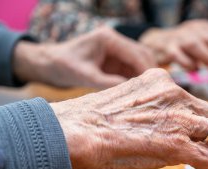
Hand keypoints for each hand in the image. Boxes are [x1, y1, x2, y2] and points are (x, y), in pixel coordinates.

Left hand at [13, 27, 156, 87]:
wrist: (50, 64)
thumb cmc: (63, 66)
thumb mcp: (85, 76)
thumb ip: (108, 83)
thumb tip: (131, 90)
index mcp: (107, 38)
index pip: (134, 53)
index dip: (146, 69)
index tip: (154, 85)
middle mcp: (114, 41)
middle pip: (142, 54)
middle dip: (150, 71)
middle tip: (157, 89)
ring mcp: (116, 50)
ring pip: (140, 61)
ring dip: (145, 75)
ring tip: (151, 92)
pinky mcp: (115, 60)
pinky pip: (132, 68)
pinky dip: (138, 78)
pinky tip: (141, 90)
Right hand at [51, 68, 207, 168]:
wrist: (73, 132)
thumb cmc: (89, 121)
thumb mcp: (127, 101)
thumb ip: (151, 109)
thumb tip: (163, 128)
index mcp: (161, 82)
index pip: (197, 104)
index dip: (202, 127)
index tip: (196, 142)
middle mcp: (176, 94)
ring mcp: (179, 118)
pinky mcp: (177, 144)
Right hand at [140, 20, 207, 69]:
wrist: (155, 44)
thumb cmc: (183, 49)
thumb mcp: (202, 47)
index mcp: (203, 27)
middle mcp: (192, 29)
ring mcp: (178, 37)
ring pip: (195, 44)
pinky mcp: (166, 48)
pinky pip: (177, 55)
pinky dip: (187, 63)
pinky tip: (194, 69)